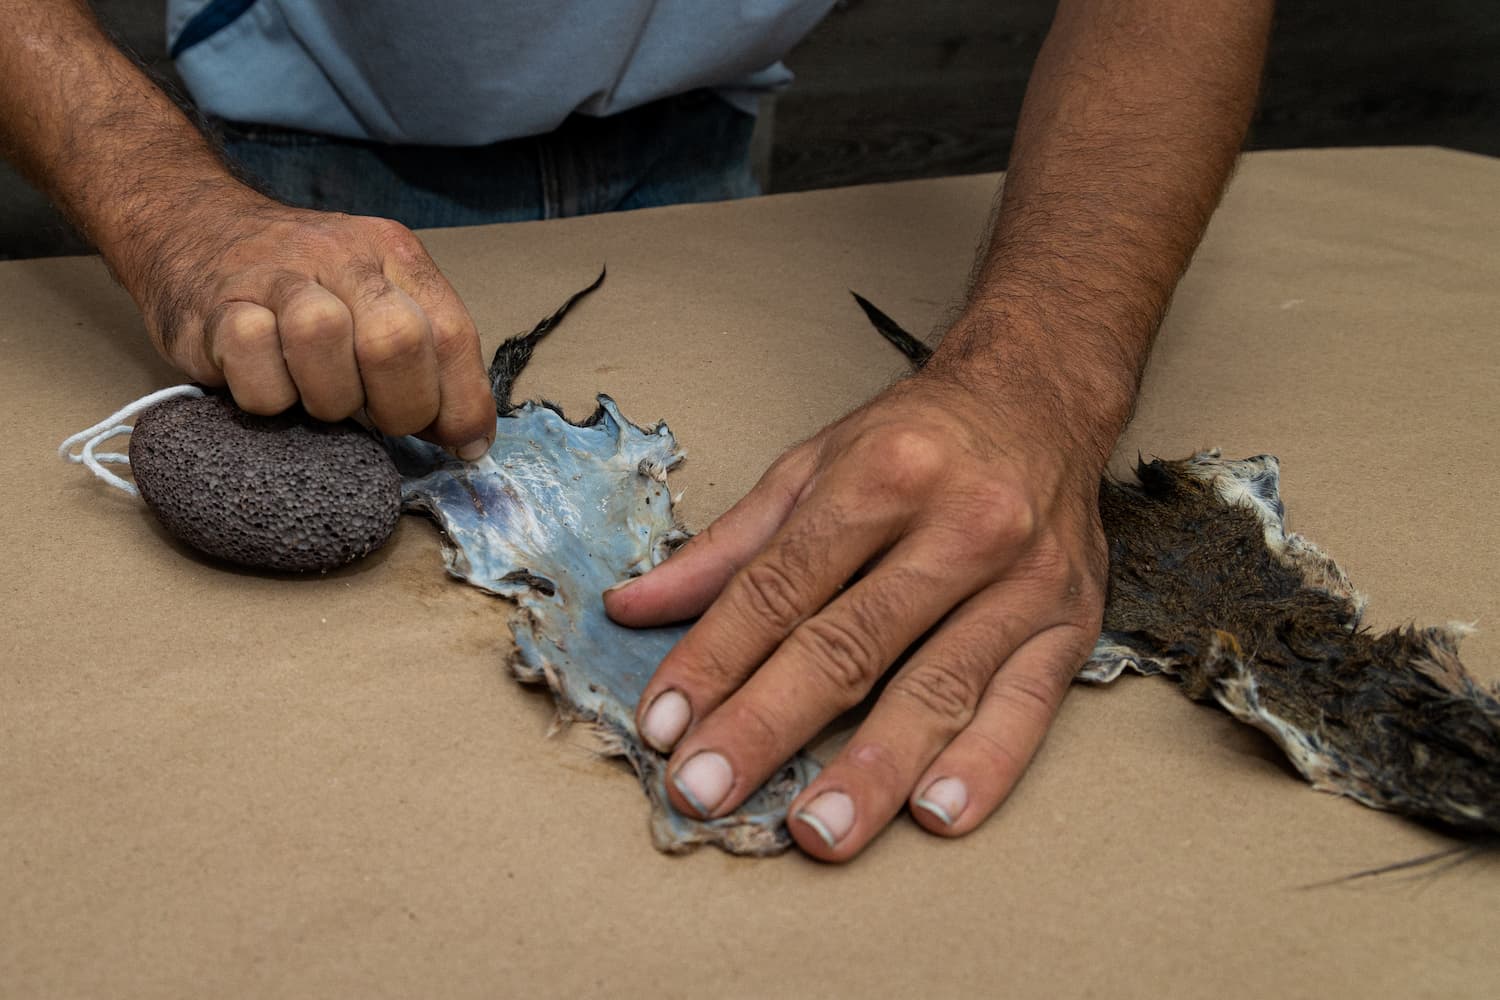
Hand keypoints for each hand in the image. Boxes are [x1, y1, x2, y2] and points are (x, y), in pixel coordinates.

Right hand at [125, 187, 494, 453]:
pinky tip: (270, 385)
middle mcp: (341, 255)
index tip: (460, 444)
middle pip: (396, 339)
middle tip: (378, 418)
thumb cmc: (305, 290)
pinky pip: (255, 363)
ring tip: (318, 397)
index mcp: (394, 255)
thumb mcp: (377, 304)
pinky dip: (269, 396)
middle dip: (399, 405)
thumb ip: (428, 361)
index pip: (453, 334)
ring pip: (322, 340)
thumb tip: (469, 441)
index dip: (462, 403)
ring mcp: (275, 275)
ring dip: (329, 398)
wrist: (193, 227)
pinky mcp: (217, 307)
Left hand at [605, 364, 1110, 860]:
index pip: (778, 588)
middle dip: (768, 725)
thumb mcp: (811, 466)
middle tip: (707, 790)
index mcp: (878, 477)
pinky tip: (938, 814)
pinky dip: (985, 765)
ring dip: (872, 769)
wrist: (1040, 400)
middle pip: (848, 644)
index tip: (664, 726)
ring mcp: (1021, 578)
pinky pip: (1027, 706)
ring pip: (937, 686)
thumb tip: (633, 609)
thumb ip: (727, 548)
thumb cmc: (916, 440)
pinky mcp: (1071, 623)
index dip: (713, 661)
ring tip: (819, 832)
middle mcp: (956, 525)